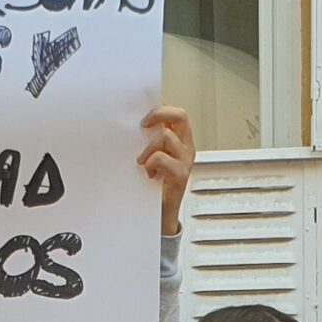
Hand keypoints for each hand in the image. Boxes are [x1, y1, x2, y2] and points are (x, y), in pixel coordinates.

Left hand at [141, 106, 194, 236]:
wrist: (163, 213)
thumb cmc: (156, 184)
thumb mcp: (153, 157)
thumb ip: (150, 141)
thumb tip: (135, 125)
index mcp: (181, 139)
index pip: (175, 113)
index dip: (160, 108)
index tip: (143, 114)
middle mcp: (186, 146)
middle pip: (180, 115)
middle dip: (159, 114)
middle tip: (143, 124)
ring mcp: (185, 159)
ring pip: (166, 136)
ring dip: (148, 147)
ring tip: (142, 161)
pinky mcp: (180, 174)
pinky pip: (161, 158)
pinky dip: (150, 164)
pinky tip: (149, 173)